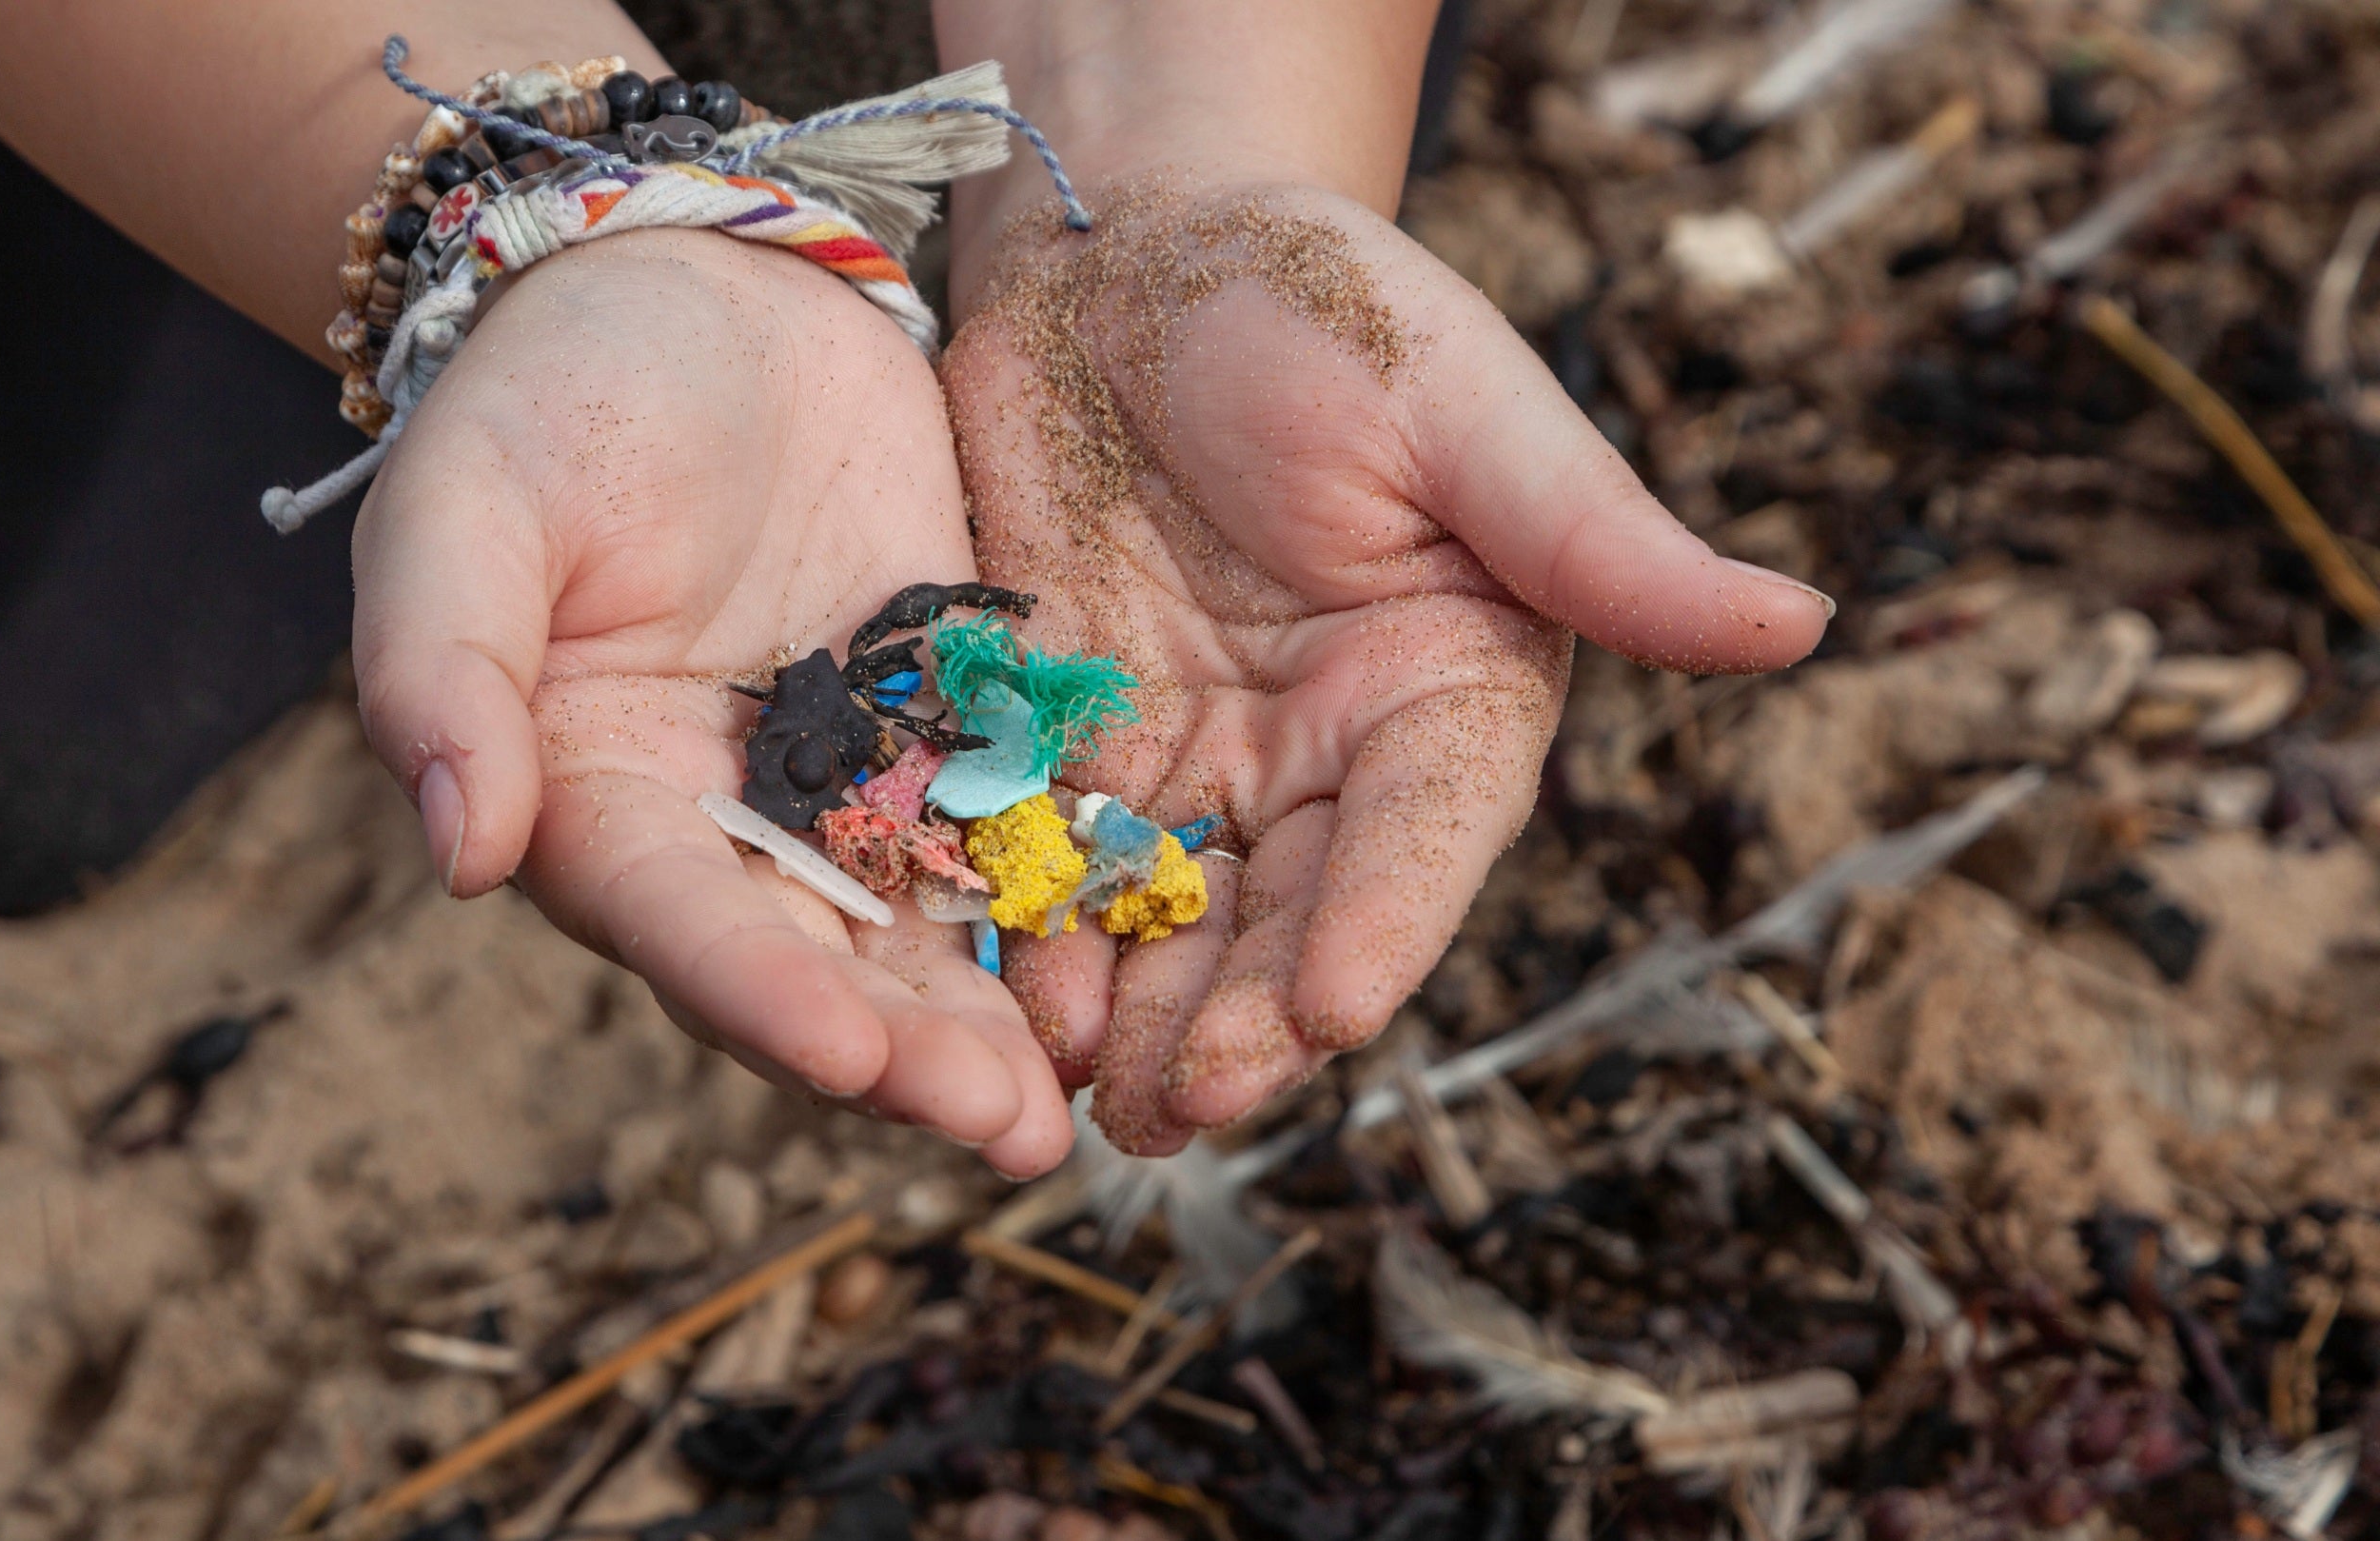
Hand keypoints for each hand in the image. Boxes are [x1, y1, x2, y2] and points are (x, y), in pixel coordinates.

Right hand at [351, 228, 1073, 1175]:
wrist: (698, 286)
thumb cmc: (553, 393)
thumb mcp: (470, 507)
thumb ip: (445, 671)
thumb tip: (464, 855)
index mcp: (593, 798)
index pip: (676, 919)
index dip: (758, 991)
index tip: (847, 1057)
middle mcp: (719, 825)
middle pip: (815, 962)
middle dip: (907, 1055)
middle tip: (1005, 1131)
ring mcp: (842, 782)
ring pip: (919, 928)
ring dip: (988, 1024)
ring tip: (1063, 1111)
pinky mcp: (942, 722)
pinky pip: (1003, 826)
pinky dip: (1055, 900)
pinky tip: (1129, 964)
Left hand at [940, 178, 1832, 1152]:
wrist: (1135, 257)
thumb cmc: (1326, 305)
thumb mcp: (1464, 409)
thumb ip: (1601, 538)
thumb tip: (1804, 624)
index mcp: (1450, 689)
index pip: (1427, 832)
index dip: (1384, 925)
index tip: (1330, 1012)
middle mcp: (1330, 751)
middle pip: (1293, 910)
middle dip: (1242, 1014)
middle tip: (1185, 1105)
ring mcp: (1199, 757)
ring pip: (1176, 915)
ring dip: (1140, 1013)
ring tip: (1094, 1103)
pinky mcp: (1078, 739)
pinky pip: (1057, 856)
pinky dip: (1038, 933)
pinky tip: (1007, 1005)